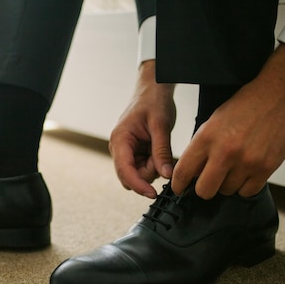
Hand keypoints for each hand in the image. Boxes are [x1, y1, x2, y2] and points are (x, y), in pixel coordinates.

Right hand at [109, 60, 176, 197]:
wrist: (153, 90)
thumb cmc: (154, 102)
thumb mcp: (161, 126)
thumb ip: (162, 152)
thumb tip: (166, 175)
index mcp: (120, 140)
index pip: (125, 171)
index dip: (138, 185)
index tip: (153, 194)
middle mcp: (119, 147)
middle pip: (131, 176)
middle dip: (148, 173)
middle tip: (162, 157)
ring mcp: (126, 151)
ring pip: (138, 174)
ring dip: (153, 168)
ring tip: (161, 148)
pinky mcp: (134, 152)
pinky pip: (143, 167)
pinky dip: (154, 164)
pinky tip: (159, 150)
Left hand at [170, 44, 284, 198]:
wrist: (281, 93)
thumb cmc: (247, 104)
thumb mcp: (214, 120)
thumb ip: (202, 146)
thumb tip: (192, 172)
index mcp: (207, 137)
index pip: (183, 172)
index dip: (178, 185)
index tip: (180, 189)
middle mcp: (225, 152)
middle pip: (204, 191)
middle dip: (204, 188)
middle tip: (209, 180)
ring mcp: (247, 162)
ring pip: (227, 192)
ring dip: (228, 184)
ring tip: (234, 167)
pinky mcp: (266, 168)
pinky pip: (248, 192)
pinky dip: (246, 185)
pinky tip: (247, 171)